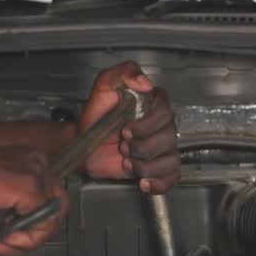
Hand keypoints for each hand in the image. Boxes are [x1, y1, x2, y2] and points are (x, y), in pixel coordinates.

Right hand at [0, 145, 67, 255]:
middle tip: (7, 243)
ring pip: (50, 222)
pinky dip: (21, 241)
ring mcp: (36, 175)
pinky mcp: (30, 189)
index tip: (10, 234)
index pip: (49, 199)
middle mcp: (38, 163)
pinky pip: (41, 226)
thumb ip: (14, 204)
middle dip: (32, 235)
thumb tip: (25, 227)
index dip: (32, 224)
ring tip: (0, 242)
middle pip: (55, 211)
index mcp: (30, 161)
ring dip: (25, 241)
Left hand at [80, 61, 179, 192]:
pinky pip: (171, 176)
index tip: (126, 130)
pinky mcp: (157, 167)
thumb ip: (123, 73)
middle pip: (168, 137)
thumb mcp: (103, 86)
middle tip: (123, 145)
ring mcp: (161, 147)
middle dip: (142, 146)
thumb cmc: (95, 115)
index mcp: (152, 104)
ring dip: (145, 165)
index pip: (165, 111)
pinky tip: (143, 182)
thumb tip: (145, 83)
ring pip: (170, 159)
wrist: (84, 142)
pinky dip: (158, 182)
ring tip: (127, 161)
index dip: (147, 124)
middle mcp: (161, 125)